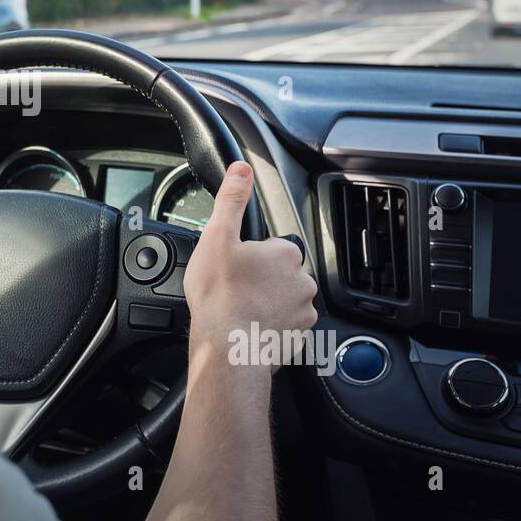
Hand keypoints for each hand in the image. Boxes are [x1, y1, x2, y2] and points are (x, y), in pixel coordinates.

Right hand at [182, 161, 317, 371]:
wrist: (228, 350)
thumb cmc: (221, 297)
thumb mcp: (217, 237)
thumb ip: (231, 201)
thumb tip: (241, 170)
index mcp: (285, 252)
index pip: (273, 245)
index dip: (251, 254)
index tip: (235, 266)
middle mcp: (302, 280)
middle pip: (280, 272)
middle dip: (261, 278)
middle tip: (234, 289)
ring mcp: (303, 311)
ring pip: (284, 298)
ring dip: (267, 302)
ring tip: (240, 310)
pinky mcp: (300, 336)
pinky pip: (285, 324)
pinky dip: (270, 325)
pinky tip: (250, 327)